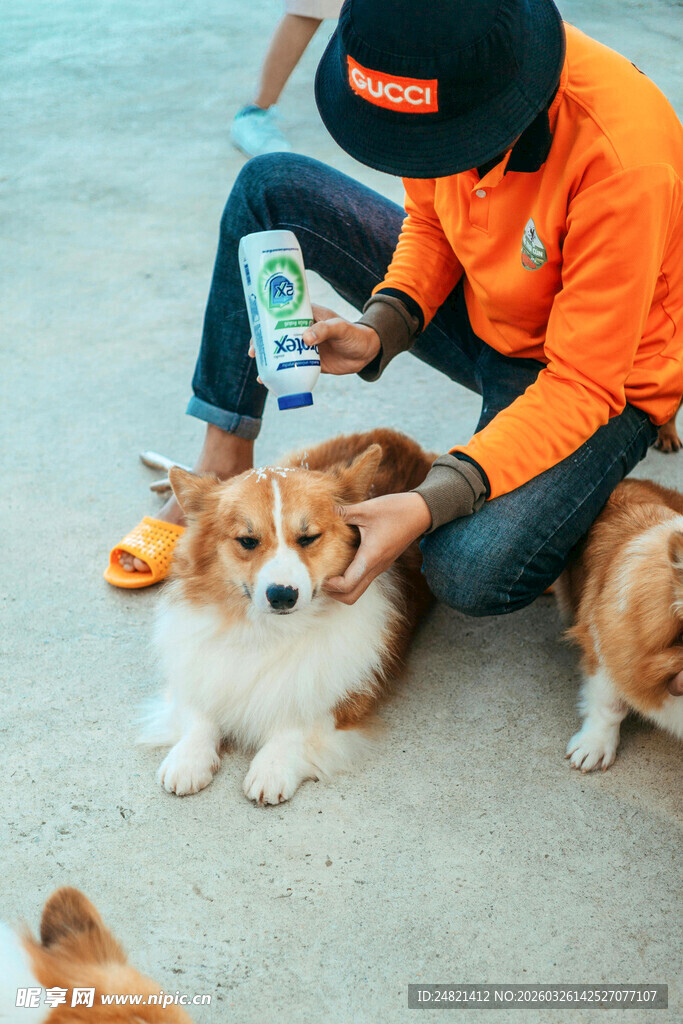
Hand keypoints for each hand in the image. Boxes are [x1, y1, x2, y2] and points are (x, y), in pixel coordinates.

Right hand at [248, 304, 378, 376]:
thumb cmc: (354, 334)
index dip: (266, 323)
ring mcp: (304, 347)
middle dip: (262, 344)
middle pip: (276, 335)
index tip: (257, 332)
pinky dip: (282, 374)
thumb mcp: (340, 328)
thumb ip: (324, 330)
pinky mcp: (308, 362)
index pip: (281, 315)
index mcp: (306, 316)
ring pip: (281, 353)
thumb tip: (305, 338)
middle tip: (254, 354)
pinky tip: (273, 383)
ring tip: (261, 374)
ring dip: (269, 362)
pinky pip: (292, 367)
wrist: (366, 352)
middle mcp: (301, 330)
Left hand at [325, 492, 431, 604]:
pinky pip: (364, 579)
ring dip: (341, 587)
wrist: (422, 512)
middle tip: (320, 578)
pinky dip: (350, 579)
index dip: (330, 585)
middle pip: (352, 596)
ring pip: (358, 589)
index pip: (347, 585)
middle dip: (334, 593)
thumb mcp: (367, 508)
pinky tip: (341, 562)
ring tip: (328, 571)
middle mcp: (376, 567)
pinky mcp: (382, 563)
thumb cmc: (396, 510)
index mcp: (370, 557)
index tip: (319, 574)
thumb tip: (323, 509)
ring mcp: (380, 567)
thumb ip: (344, 512)